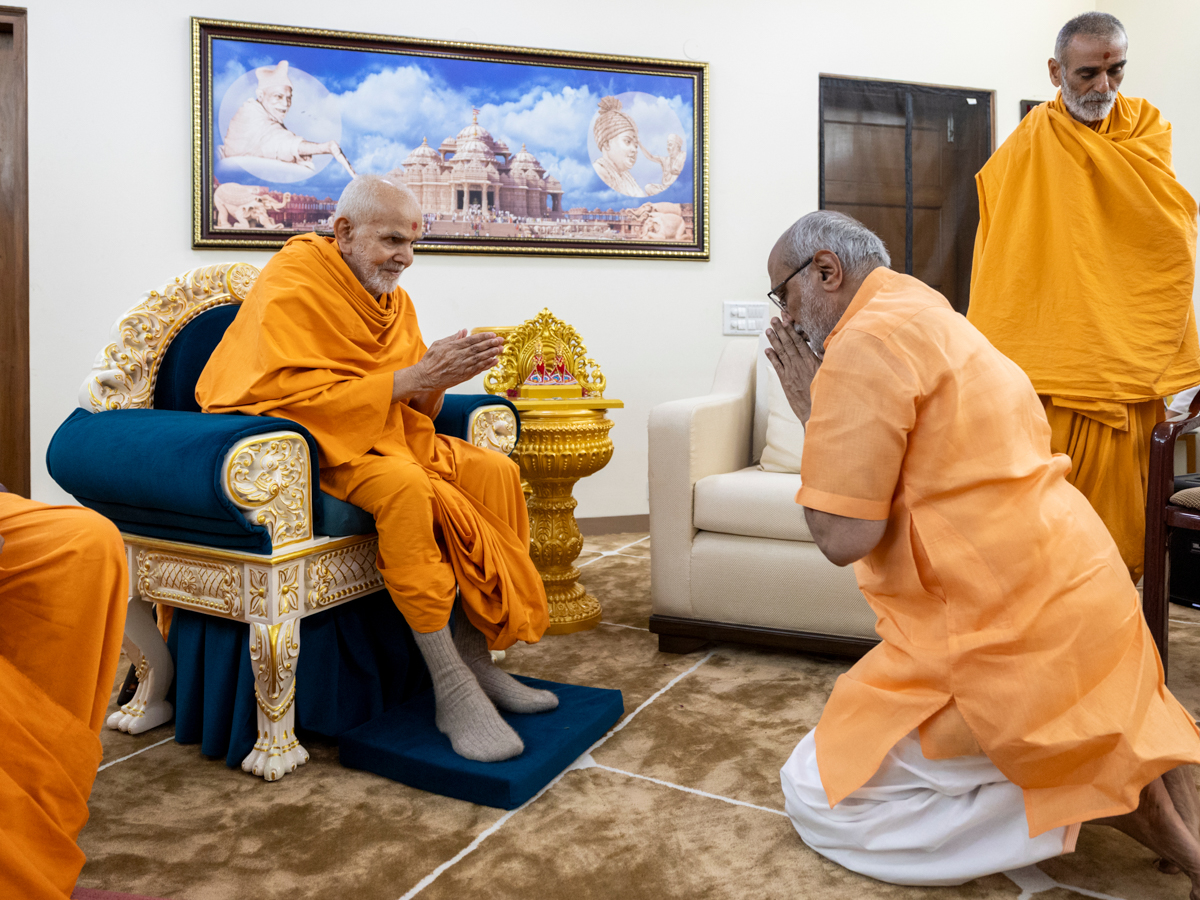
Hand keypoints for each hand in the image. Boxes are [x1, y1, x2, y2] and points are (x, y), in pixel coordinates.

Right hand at [413, 329, 504, 392]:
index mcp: (453, 347)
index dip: (483, 337)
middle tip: (501, 341)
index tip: (492, 335)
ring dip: (491, 354)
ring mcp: (462, 367)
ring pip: (480, 359)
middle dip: (491, 344)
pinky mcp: (463, 376)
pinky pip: (478, 369)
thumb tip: (463, 331)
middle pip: (478, 349)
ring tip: (500, 349)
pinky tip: (494, 361)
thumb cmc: (430, 361)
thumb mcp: (438, 344)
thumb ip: (452, 338)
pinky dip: (487, 365)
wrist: (425, 377)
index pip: (471, 340)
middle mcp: (459, 357)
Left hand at [764, 310, 820, 425]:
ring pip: (781, 353)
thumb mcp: (829, 372)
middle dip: (780, 330)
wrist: (817, 410)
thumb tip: (821, 349)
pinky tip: (768, 349)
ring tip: (768, 330)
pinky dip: (772, 357)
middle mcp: (800, 365)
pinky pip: (777, 366)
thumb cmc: (825, 393)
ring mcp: (791, 373)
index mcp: (811, 361)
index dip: (792, 330)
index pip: (800, 341)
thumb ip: (824, 360)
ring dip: (774, 341)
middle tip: (774, 320)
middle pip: (788, 344)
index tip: (787, 320)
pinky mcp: (785, 382)